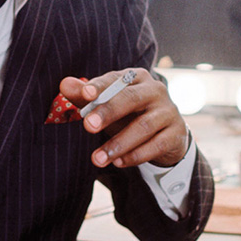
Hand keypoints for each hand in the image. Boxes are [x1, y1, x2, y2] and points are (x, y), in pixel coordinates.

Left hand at [57, 68, 188, 168]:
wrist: (165, 133)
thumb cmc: (129, 114)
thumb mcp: (107, 105)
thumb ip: (85, 96)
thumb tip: (64, 84)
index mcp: (136, 77)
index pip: (116, 79)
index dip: (100, 86)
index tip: (85, 94)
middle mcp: (155, 90)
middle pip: (131, 99)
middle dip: (107, 112)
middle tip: (87, 126)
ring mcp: (168, 111)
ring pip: (143, 126)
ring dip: (118, 143)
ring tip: (97, 158)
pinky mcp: (176, 133)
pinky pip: (156, 145)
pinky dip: (136, 155)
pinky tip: (118, 163)